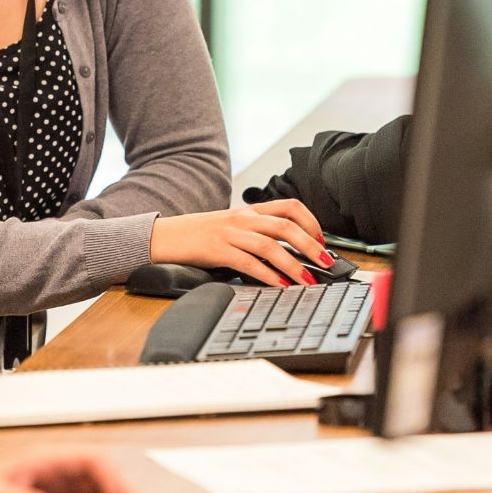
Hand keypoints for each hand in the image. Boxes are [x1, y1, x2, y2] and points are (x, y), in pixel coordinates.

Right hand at [148, 198, 330, 287]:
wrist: (164, 236)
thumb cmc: (199, 234)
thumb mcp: (232, 225)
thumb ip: (257, 231)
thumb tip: (288, 250)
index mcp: (250, 210)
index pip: (290, 206)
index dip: (311, 222)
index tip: (322, 240)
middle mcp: (243, 218)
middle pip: (286, 226)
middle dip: (311, 246)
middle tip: (326, 263)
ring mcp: (230, 233)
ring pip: (271, 246)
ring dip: (294, 265)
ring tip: (308, 280)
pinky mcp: (218, 250)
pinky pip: (249, 263)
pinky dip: (268, 275)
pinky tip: (279, 286)